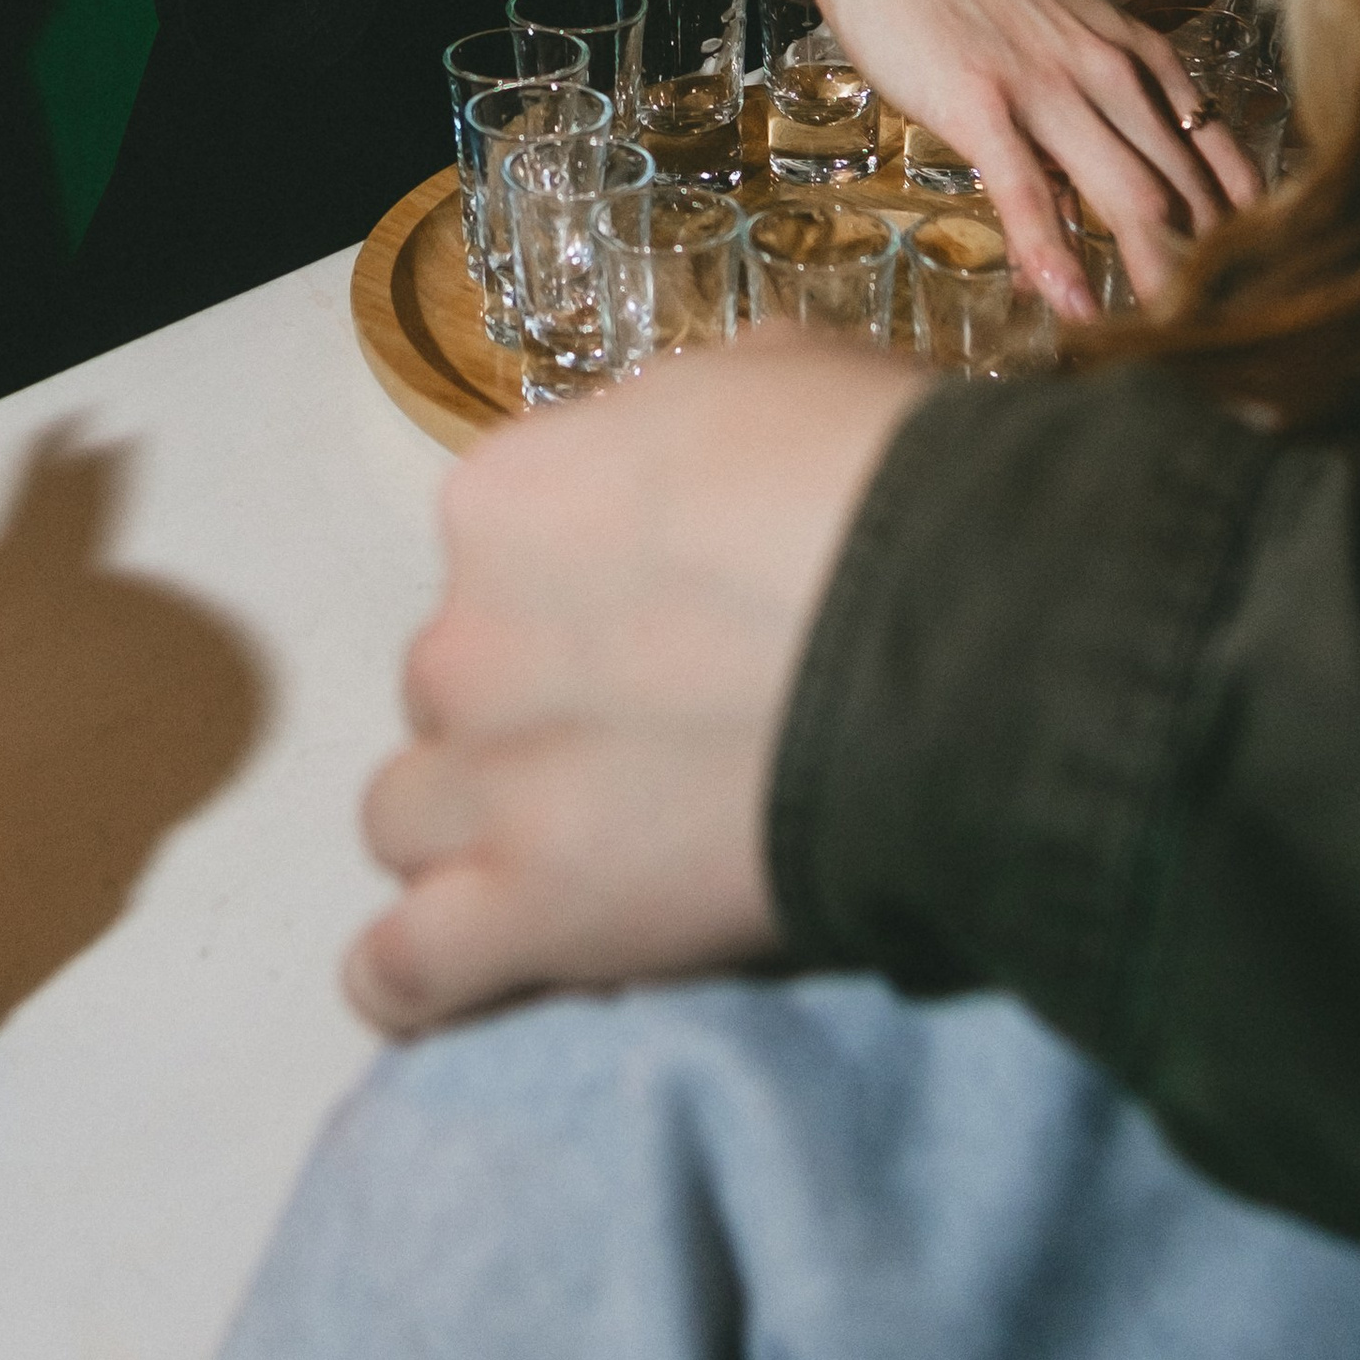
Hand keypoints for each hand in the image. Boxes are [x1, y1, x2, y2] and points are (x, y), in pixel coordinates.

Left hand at [346, 342, 925, 1039]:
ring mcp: (486, 783)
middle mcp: (465, 635)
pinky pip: (403, 969)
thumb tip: (690, 468)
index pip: (496, 550)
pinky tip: (454, 979)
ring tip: (576, 848)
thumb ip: (681, 429)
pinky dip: (415, 980)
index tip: (658, 612)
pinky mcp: (527, 914)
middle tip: (648, 728)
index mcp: (510, 497)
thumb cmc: (883, 488)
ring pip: (406, 816)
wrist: (956, 645)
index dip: (577, 586)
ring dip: (472, 830)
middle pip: (453, 683)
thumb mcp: (773, 378)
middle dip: (527, 706)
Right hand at [793, 0, 1256, 313]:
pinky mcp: (982, 106)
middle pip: (1184, 183)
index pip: (1214, 145)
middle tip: (1229, 326)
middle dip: (1213, 263)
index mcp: (1134, 49)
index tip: (1256, 275)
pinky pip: (1028, 195)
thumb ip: (1090, 105)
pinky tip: (1075, 305)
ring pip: (1127, 193)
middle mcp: (1107, 69)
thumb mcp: (1060, 33)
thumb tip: (1093, 190)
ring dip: (1155, 272)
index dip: (1243, 218)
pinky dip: (1055, 258)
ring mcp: (1047, 87)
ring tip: (1173, 335)